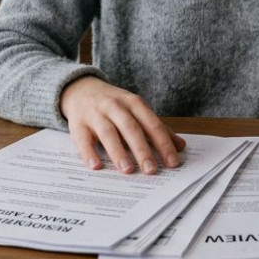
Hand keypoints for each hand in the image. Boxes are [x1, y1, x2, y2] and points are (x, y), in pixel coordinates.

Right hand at [59, 75, 185, 173]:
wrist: (81, 88)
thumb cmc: (114, 104)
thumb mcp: (136, 110)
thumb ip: (156, 128)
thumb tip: (180, 146)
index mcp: (133, 103)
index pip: (152, 124)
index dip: (163, 143)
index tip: (173, 163)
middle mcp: (115, 106)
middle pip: (131, 128)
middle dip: (142, 149)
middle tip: (151, 170)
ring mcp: (95, 114)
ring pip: (108, 132)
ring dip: (118, 152)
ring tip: (127, 170)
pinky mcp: (78, 123)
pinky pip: (82, 139)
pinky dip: (88, 153)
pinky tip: (95, 166)